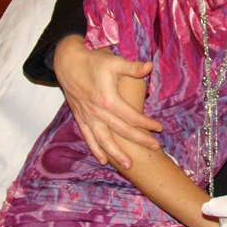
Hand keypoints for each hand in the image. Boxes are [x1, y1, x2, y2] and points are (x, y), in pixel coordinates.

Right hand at [54, 35, 161, 167]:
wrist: (67, 62)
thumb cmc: (93, 61)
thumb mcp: (113, 61)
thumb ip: (132, 67)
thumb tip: (150, 66)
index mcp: (108, 100)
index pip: (131, 116)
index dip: (146, 123)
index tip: (159, 128)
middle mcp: (97, 112)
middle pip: (122, 131)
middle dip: (139, 140)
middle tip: (155, 148)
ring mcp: (88, 116)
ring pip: (104, 140)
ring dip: (117, 153)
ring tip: (129, 165)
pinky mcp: (80, 117)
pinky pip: (88, 137)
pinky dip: (96, 149)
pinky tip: (104, 159)